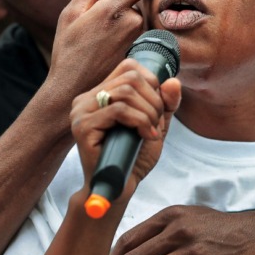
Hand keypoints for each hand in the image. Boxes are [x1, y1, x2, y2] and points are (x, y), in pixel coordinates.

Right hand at [46, 0, 157, 106]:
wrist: (75, 88)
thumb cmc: (69, 50)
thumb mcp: (71, 14)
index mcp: (115, 7)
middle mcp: (134, 22)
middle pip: (141, 1)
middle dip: (127, 6)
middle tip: (104, 24)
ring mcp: (141, 39)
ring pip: (141, 20)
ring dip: (128, 24)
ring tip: (106, 40)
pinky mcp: (144, 54)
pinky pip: (142, 36)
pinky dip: (131, 39)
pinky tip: (114, 51)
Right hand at [71, 59, 181, 199]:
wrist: (119, 187)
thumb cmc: (133, 157)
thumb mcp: (156, 125)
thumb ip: (166, 103)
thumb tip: (173, 81)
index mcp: (100, 93)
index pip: (128, 67)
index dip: (151, 81)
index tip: (158, 106)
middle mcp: (86, 99)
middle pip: (130, 78)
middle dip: (153, 100)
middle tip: (156, 122)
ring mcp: (81, 112)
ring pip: (125, 92)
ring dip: (148, 112)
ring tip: (150, 130)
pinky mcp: (82, 127)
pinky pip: (119, 110)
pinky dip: (140, 121)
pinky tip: (144, 136)